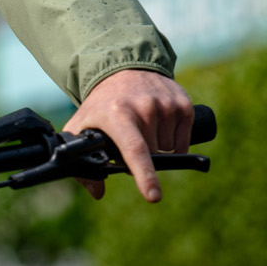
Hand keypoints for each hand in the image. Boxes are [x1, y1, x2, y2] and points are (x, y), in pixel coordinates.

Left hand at [63, 69, 193, 202]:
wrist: (123, 68)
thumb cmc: (102, 104)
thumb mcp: (82, 125)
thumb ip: (82, 160)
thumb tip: (97, 192)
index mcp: (117, 114)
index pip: (135, 150)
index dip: (144, 175)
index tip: (153, 196)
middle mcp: (144, 107)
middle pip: (152, 155)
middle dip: (141, 157)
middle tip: (127, 137)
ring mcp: (166, 105)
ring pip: (169, 150)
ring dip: (157, 148)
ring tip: (142, 126)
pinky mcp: (184, 104)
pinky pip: (182, 142)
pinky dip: (172, 142)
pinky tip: (158, 125)